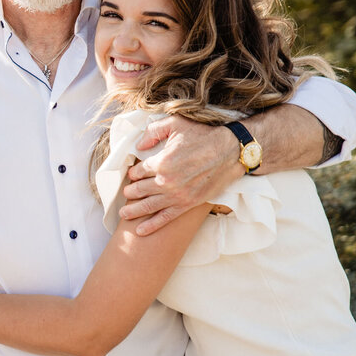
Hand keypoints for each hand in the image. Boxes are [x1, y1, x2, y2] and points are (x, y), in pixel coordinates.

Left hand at [121, 116, 241, 234]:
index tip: (133, 174)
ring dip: (133, 211)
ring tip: (123, 214)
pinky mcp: (188, 204)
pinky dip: (152, 225)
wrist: (231, 151)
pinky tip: (140, 231)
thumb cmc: (203, 135)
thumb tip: (138, 145)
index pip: (138, 171)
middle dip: (130, 192)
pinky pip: (166, 218)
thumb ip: (153, 132)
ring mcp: (177, 195)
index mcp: (161, 162)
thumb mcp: (175, 124)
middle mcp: (166, 181)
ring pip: (148, 206)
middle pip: (140, 190)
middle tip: (126, 194)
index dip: (133, 173)